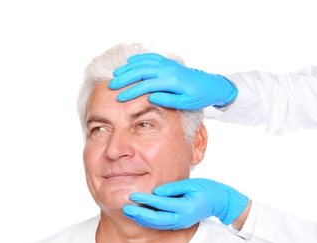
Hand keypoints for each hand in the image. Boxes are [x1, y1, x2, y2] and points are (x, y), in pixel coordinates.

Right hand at [109, 53, 237, 109]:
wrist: (212, 85)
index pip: (146, 85)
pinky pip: (152, 58)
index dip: (131, 91)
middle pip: (141, 71)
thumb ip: (168, 100)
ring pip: (144, 63)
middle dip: (125, 78)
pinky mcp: (169, 63)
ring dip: (129, 68)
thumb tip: (151, 97)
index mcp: (171, 81)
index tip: (120, 97)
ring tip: (117, 74)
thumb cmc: (200, 96)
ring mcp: (168, 64)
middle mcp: (168, 70)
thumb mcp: (186, 102)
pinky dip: (140, 58)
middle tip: (112, 85)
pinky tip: (131, 61)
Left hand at [122, 178, 248, 229]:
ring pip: (157, 224)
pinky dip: (149, 221)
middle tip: (125, 208)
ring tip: (128, 212)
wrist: (219, 201)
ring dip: (142, 219)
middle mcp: (182, 218)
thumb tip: (156, 191)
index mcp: (185, 207)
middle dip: (139, 214)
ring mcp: (180, 223)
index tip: (133, 195)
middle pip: (156, 219)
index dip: (146, 200)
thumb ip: (173, 188)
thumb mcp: (190, 184)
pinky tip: (140, 216)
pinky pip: (161, 224)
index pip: (161, 204)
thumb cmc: (206, 189)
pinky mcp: (179, 223)